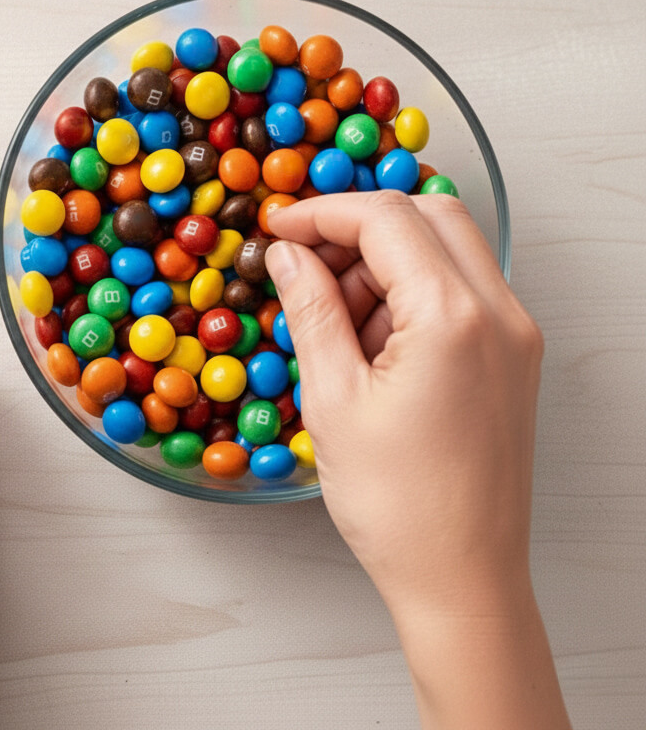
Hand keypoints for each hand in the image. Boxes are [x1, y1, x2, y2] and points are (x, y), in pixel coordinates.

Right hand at [266, 192, 568, 728]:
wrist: (461, 576)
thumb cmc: (398, 503)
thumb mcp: (333, 398)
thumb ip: (312, 311)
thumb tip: (288, 256)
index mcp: (453, 317)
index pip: (386, 219)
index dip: (321, 213)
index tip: (276, 231)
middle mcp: (500, 314)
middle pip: (429, 216)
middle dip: (358, 227)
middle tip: (302, 264)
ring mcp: (514, 336)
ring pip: (447, 250)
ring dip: (384, 262)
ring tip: (330, 321)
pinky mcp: (512, 359)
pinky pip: (460, 293)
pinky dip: (410, 294)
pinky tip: (366, 343)